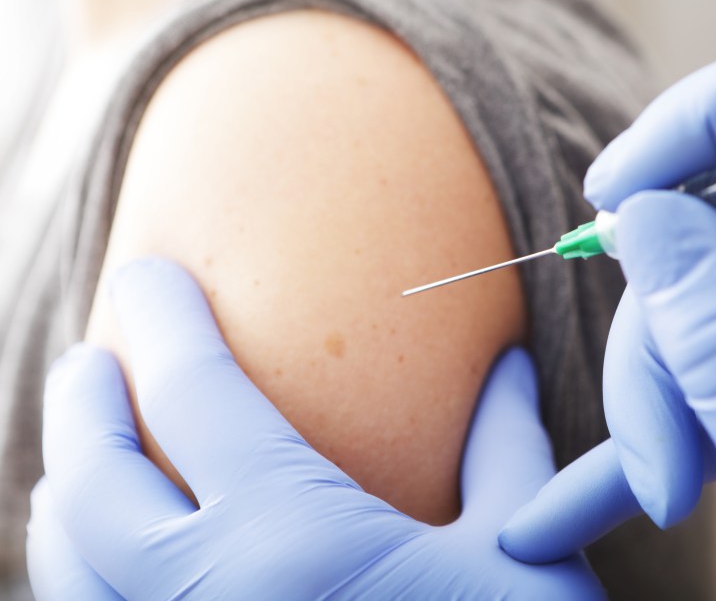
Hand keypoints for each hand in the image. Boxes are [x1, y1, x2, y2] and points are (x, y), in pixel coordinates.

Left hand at [28, 258, 601, 599]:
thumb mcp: (520, 555)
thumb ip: (505, 447)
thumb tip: (503, 364)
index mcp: (301, 544)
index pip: (199, 396)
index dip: (167, 320)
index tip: (151, 277)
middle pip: (94, 483)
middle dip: (81, 404)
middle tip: (91, 361)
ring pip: (67, 570)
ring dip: (63, 492)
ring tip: (83, 455)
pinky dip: (82, 577)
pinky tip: (115, 559)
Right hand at [500, 36, 715, 597]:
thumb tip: (644, 215)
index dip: (710, 113)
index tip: (618, 190)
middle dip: (659, 326)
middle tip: (655, 445)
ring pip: (692, 296)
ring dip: (651, 392)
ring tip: (660, 487)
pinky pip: (695, 363)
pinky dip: (646, 421)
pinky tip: (575, 498)